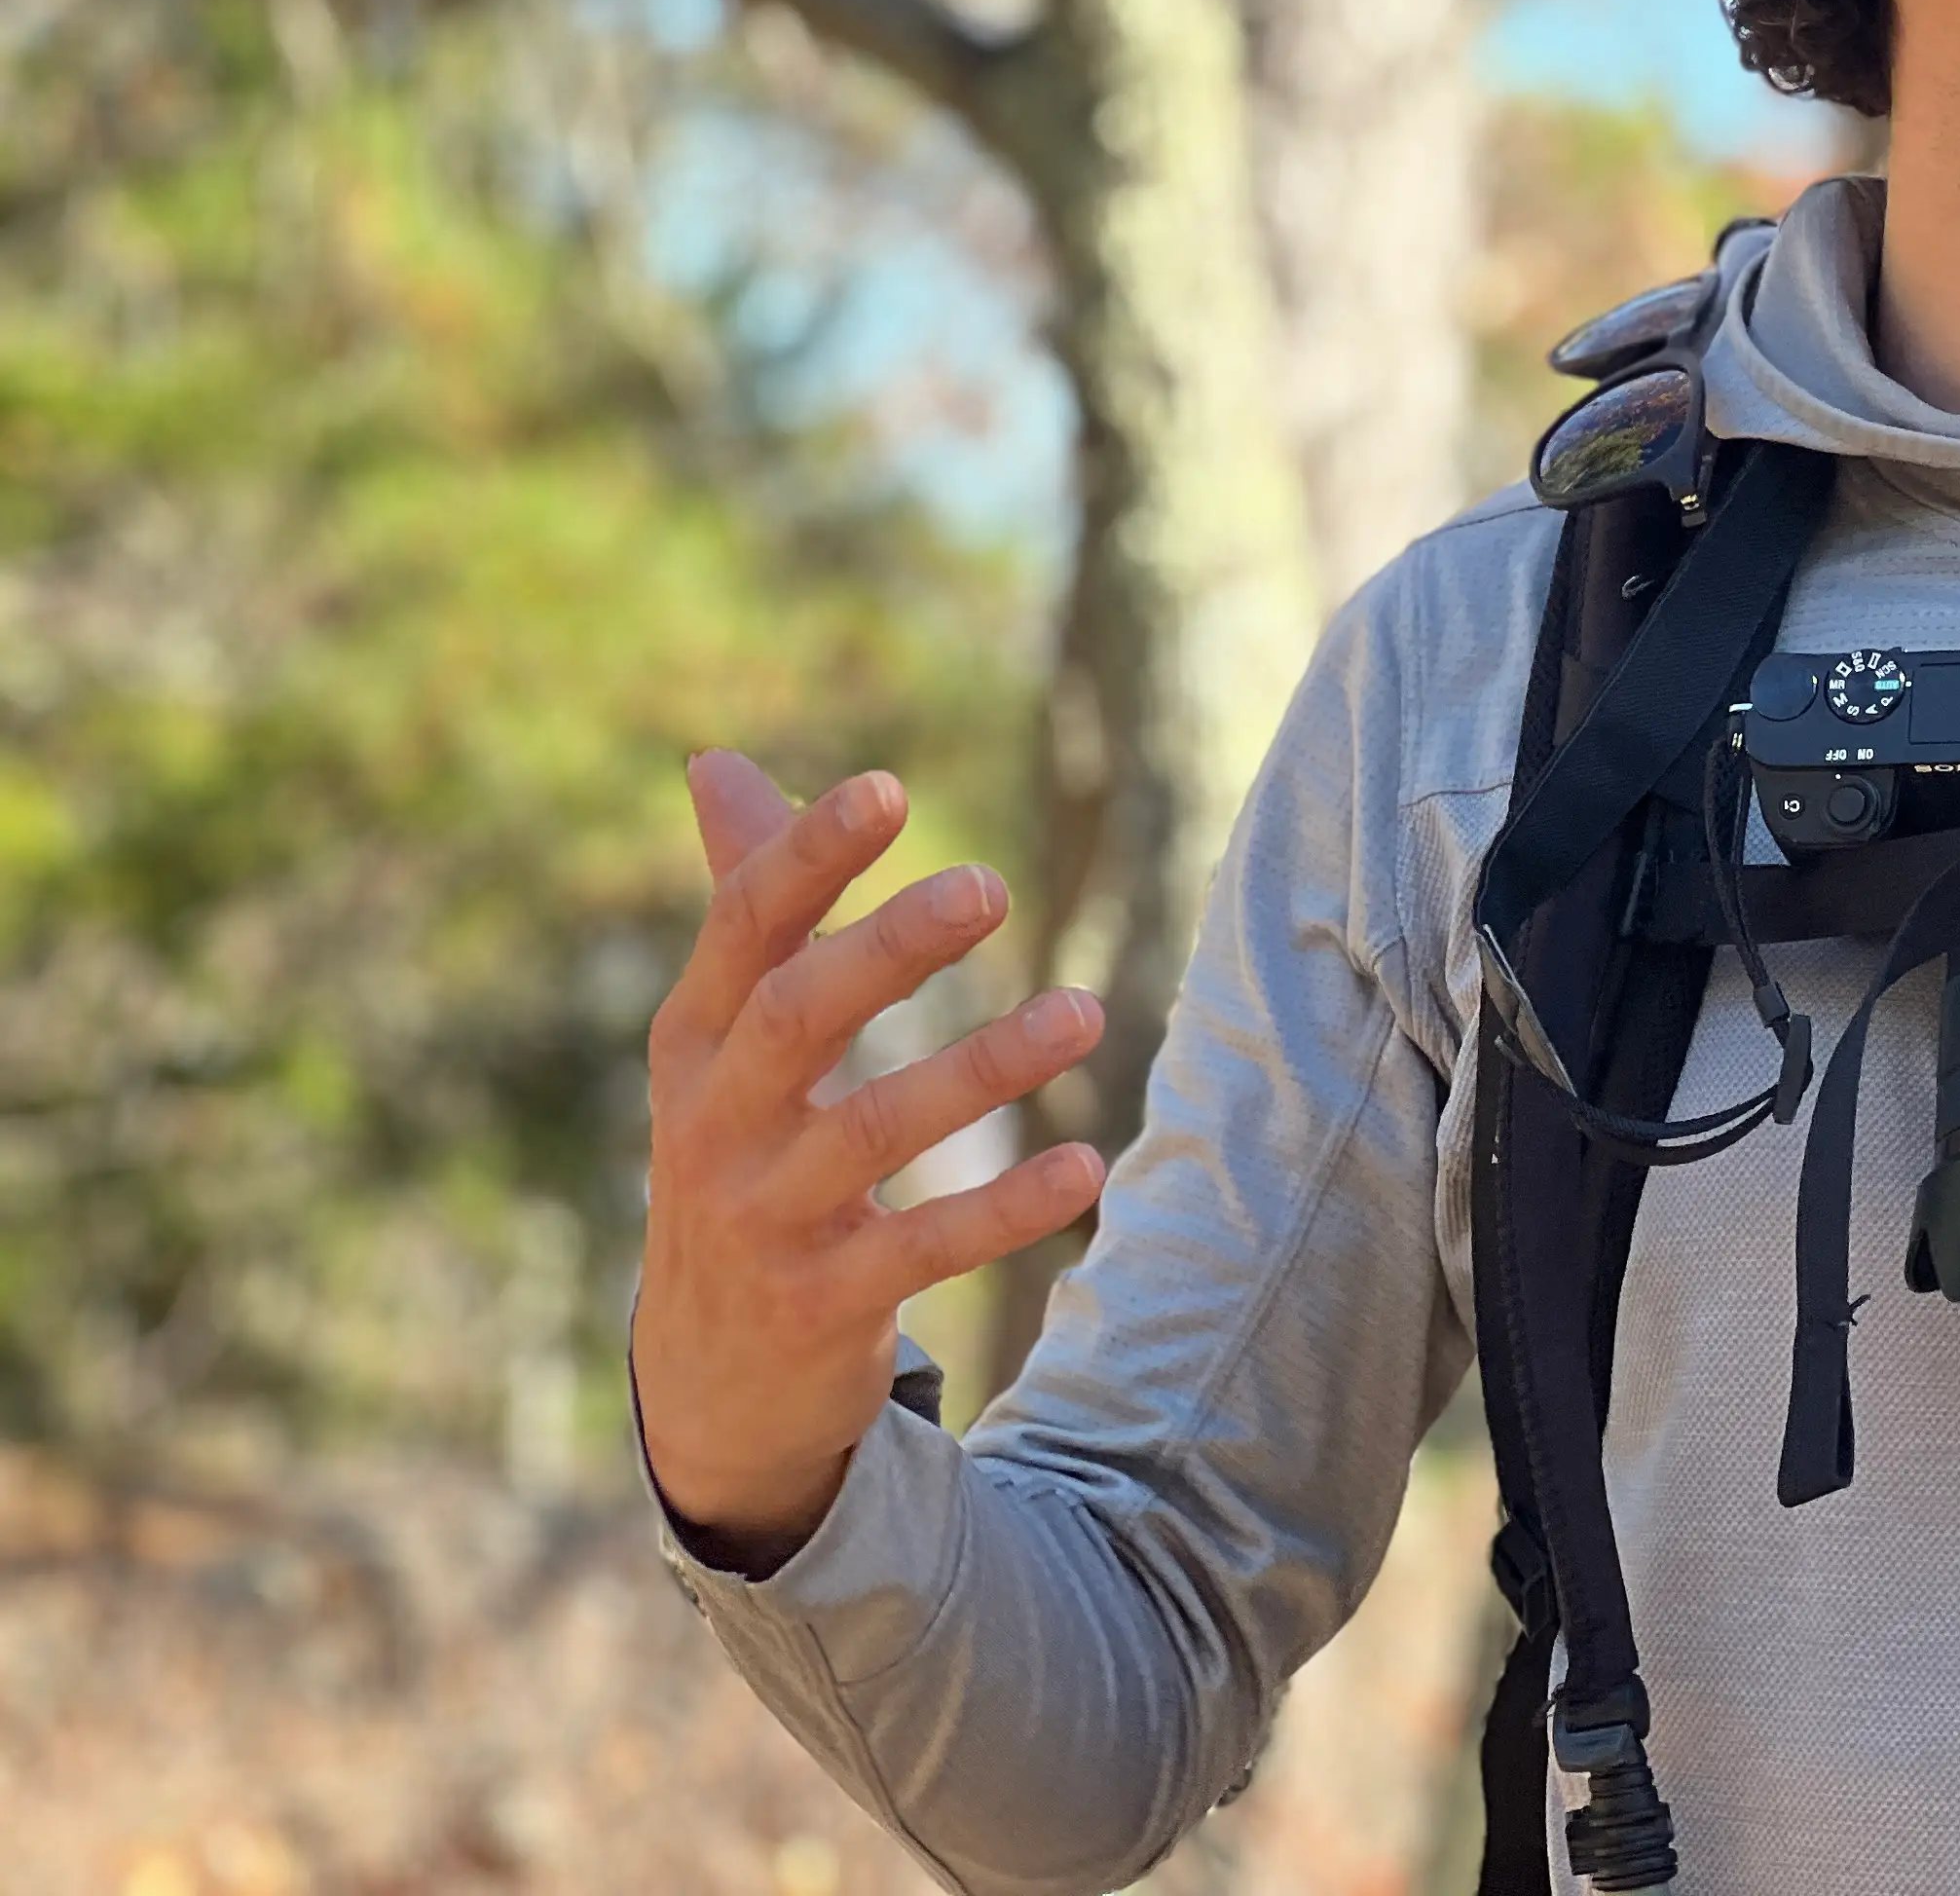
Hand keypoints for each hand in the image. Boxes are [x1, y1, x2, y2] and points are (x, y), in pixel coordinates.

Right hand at [632, 751, 1109, 1564]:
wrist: (709, 1379)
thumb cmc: (736, 1159)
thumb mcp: (720, 1042)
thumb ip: (742, 903)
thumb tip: (714, 761)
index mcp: (693, 1040)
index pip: (742, 928)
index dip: (808, 857)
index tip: (888, 789)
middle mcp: (712, 1123)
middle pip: (796, 1016)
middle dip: (888, 948)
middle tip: (991, 887)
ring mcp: (762, 1218)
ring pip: (873, 1131)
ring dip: (983, 1069)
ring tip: (1084, 1011)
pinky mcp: (820, 1304)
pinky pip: (924, 1248)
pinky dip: (1006, 1207)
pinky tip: (1086, 1165)